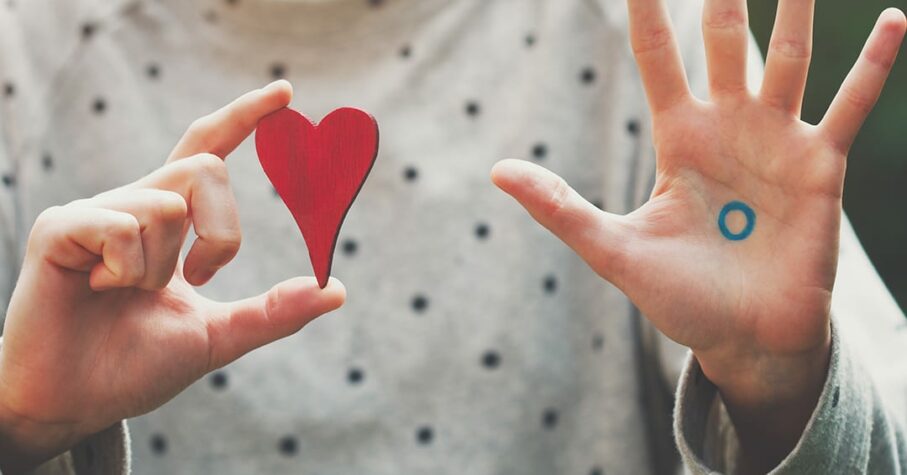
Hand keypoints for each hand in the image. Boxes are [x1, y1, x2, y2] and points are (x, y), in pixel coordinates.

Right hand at [0, 80, 345, 472]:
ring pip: (167, 203)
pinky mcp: (60, 227)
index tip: (286, 93)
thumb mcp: (218, 336)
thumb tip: (337, 289)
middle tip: (200, 278)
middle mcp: (136, 203)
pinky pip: (122, 224)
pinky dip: (125, 269)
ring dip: (162, 267)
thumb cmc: (136, 366)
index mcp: (170, 220)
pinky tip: (96, 289)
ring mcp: (96, 212)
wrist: (75, 402)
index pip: (209, 151)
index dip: (245, 118)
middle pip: (205, 168)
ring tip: (125, 293)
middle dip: (222, 231)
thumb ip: (274, 312)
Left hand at [493, 1, 904, 469]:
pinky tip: (894, 19)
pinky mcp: (820, 167)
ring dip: (796, 8)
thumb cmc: (680, 298)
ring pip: (788, 57)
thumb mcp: (614, 249)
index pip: (658, 56)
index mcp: (679, 138)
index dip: (646, 9)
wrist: (744, 340)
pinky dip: (872, 66)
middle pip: (724, 38)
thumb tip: (495, 171)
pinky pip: (850, 106)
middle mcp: (729, 126)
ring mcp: (777, 141)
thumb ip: (560, 208)